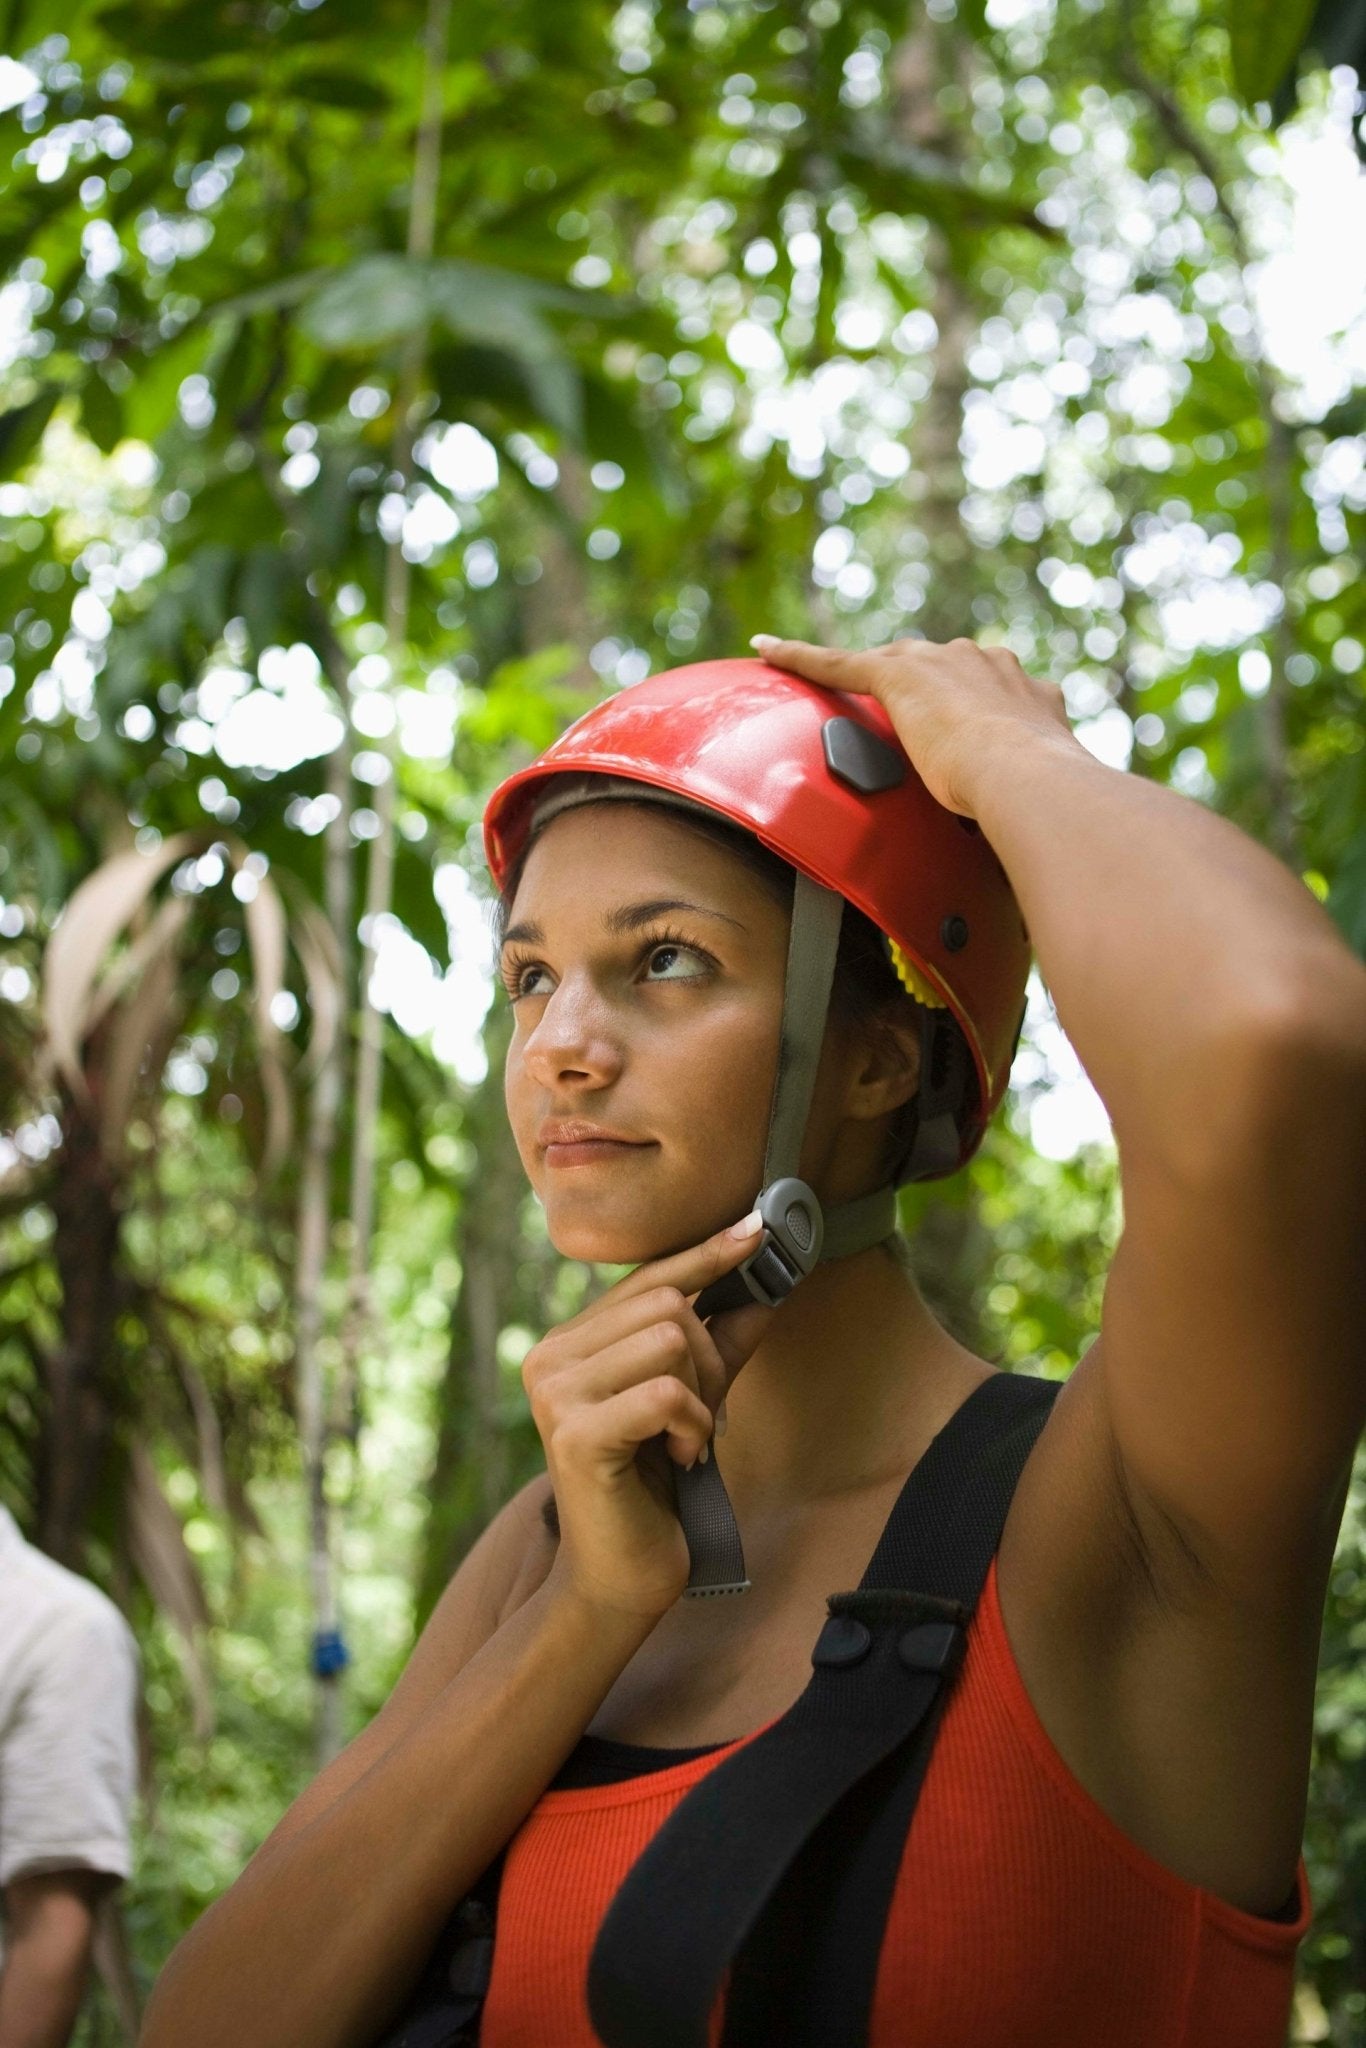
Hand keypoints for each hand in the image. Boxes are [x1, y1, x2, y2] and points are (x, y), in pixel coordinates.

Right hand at [524, 1214, 774, 1621]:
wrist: (620, 1578)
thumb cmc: (654, 1488)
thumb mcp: (694, 1401)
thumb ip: (722, 1345)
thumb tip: (767, 1288)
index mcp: (570, 1342)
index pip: (648, 1279)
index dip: (706, 1254)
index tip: (757, 1227)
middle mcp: (551, 1356)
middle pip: (670, 1307)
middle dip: (710, 1361)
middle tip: (699, 1418)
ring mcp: (556, 1392)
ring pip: (672, 1341)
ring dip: (702, 1398)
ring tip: (682, 1440)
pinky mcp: (575, 1432)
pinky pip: (668, 1394)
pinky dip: (693, 1427)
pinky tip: (677, 1458)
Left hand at [750, 632, 1077, 820]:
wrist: (1030, 777)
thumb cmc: (1038, 799)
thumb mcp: (1034, 790)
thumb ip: (1023, 794)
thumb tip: (1022, 841)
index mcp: (1021, 686)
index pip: (979, 684)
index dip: (961, 702)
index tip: (955, 719)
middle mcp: (985, 661)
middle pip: (936, 668)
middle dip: (919, 691)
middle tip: (903, 728)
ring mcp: (942, 663)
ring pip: (889, 663)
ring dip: (865, 676)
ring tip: (832, 687)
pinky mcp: (898, 674)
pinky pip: (836, 663)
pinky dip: (799, 657)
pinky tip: (767, 649)